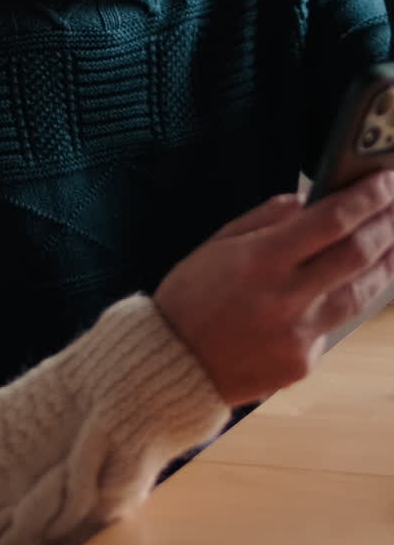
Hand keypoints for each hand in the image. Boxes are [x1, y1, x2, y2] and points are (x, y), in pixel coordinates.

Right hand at [155, 171, 393, 405]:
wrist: (172, 365)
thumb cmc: (191, 296)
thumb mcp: (219, 243)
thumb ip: (267, 218)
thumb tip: (310, 202)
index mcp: (261, 258)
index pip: (331, 219)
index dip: (367, 198)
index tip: (387, 180)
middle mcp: (286, 296)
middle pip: (357, 254)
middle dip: (386, 225)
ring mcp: (299, 334)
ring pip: (360, 293)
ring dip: (385, 264)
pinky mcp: (304, 363)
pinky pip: (334, 326)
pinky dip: (346, 301)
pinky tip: (357, 285)